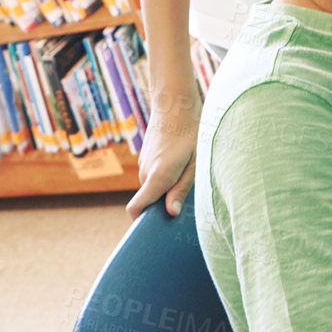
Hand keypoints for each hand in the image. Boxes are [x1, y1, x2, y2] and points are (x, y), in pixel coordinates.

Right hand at [126, 92, 200, 218]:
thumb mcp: (195, 163)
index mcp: (158, 176)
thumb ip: (182, 189)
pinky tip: (181, 162)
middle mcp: (145, 172)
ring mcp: (143, 163)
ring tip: (188, 173)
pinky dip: (164, 175)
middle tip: (188, 198)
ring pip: (153, 187)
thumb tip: (171, 213)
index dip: (141, 222)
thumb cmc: (191, 133)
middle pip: (149, 200)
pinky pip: (153, 175)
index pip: (135, 208)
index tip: (158, 227)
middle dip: (163, 204)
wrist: (175, 103)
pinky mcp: (146, 157)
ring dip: (166, 187)